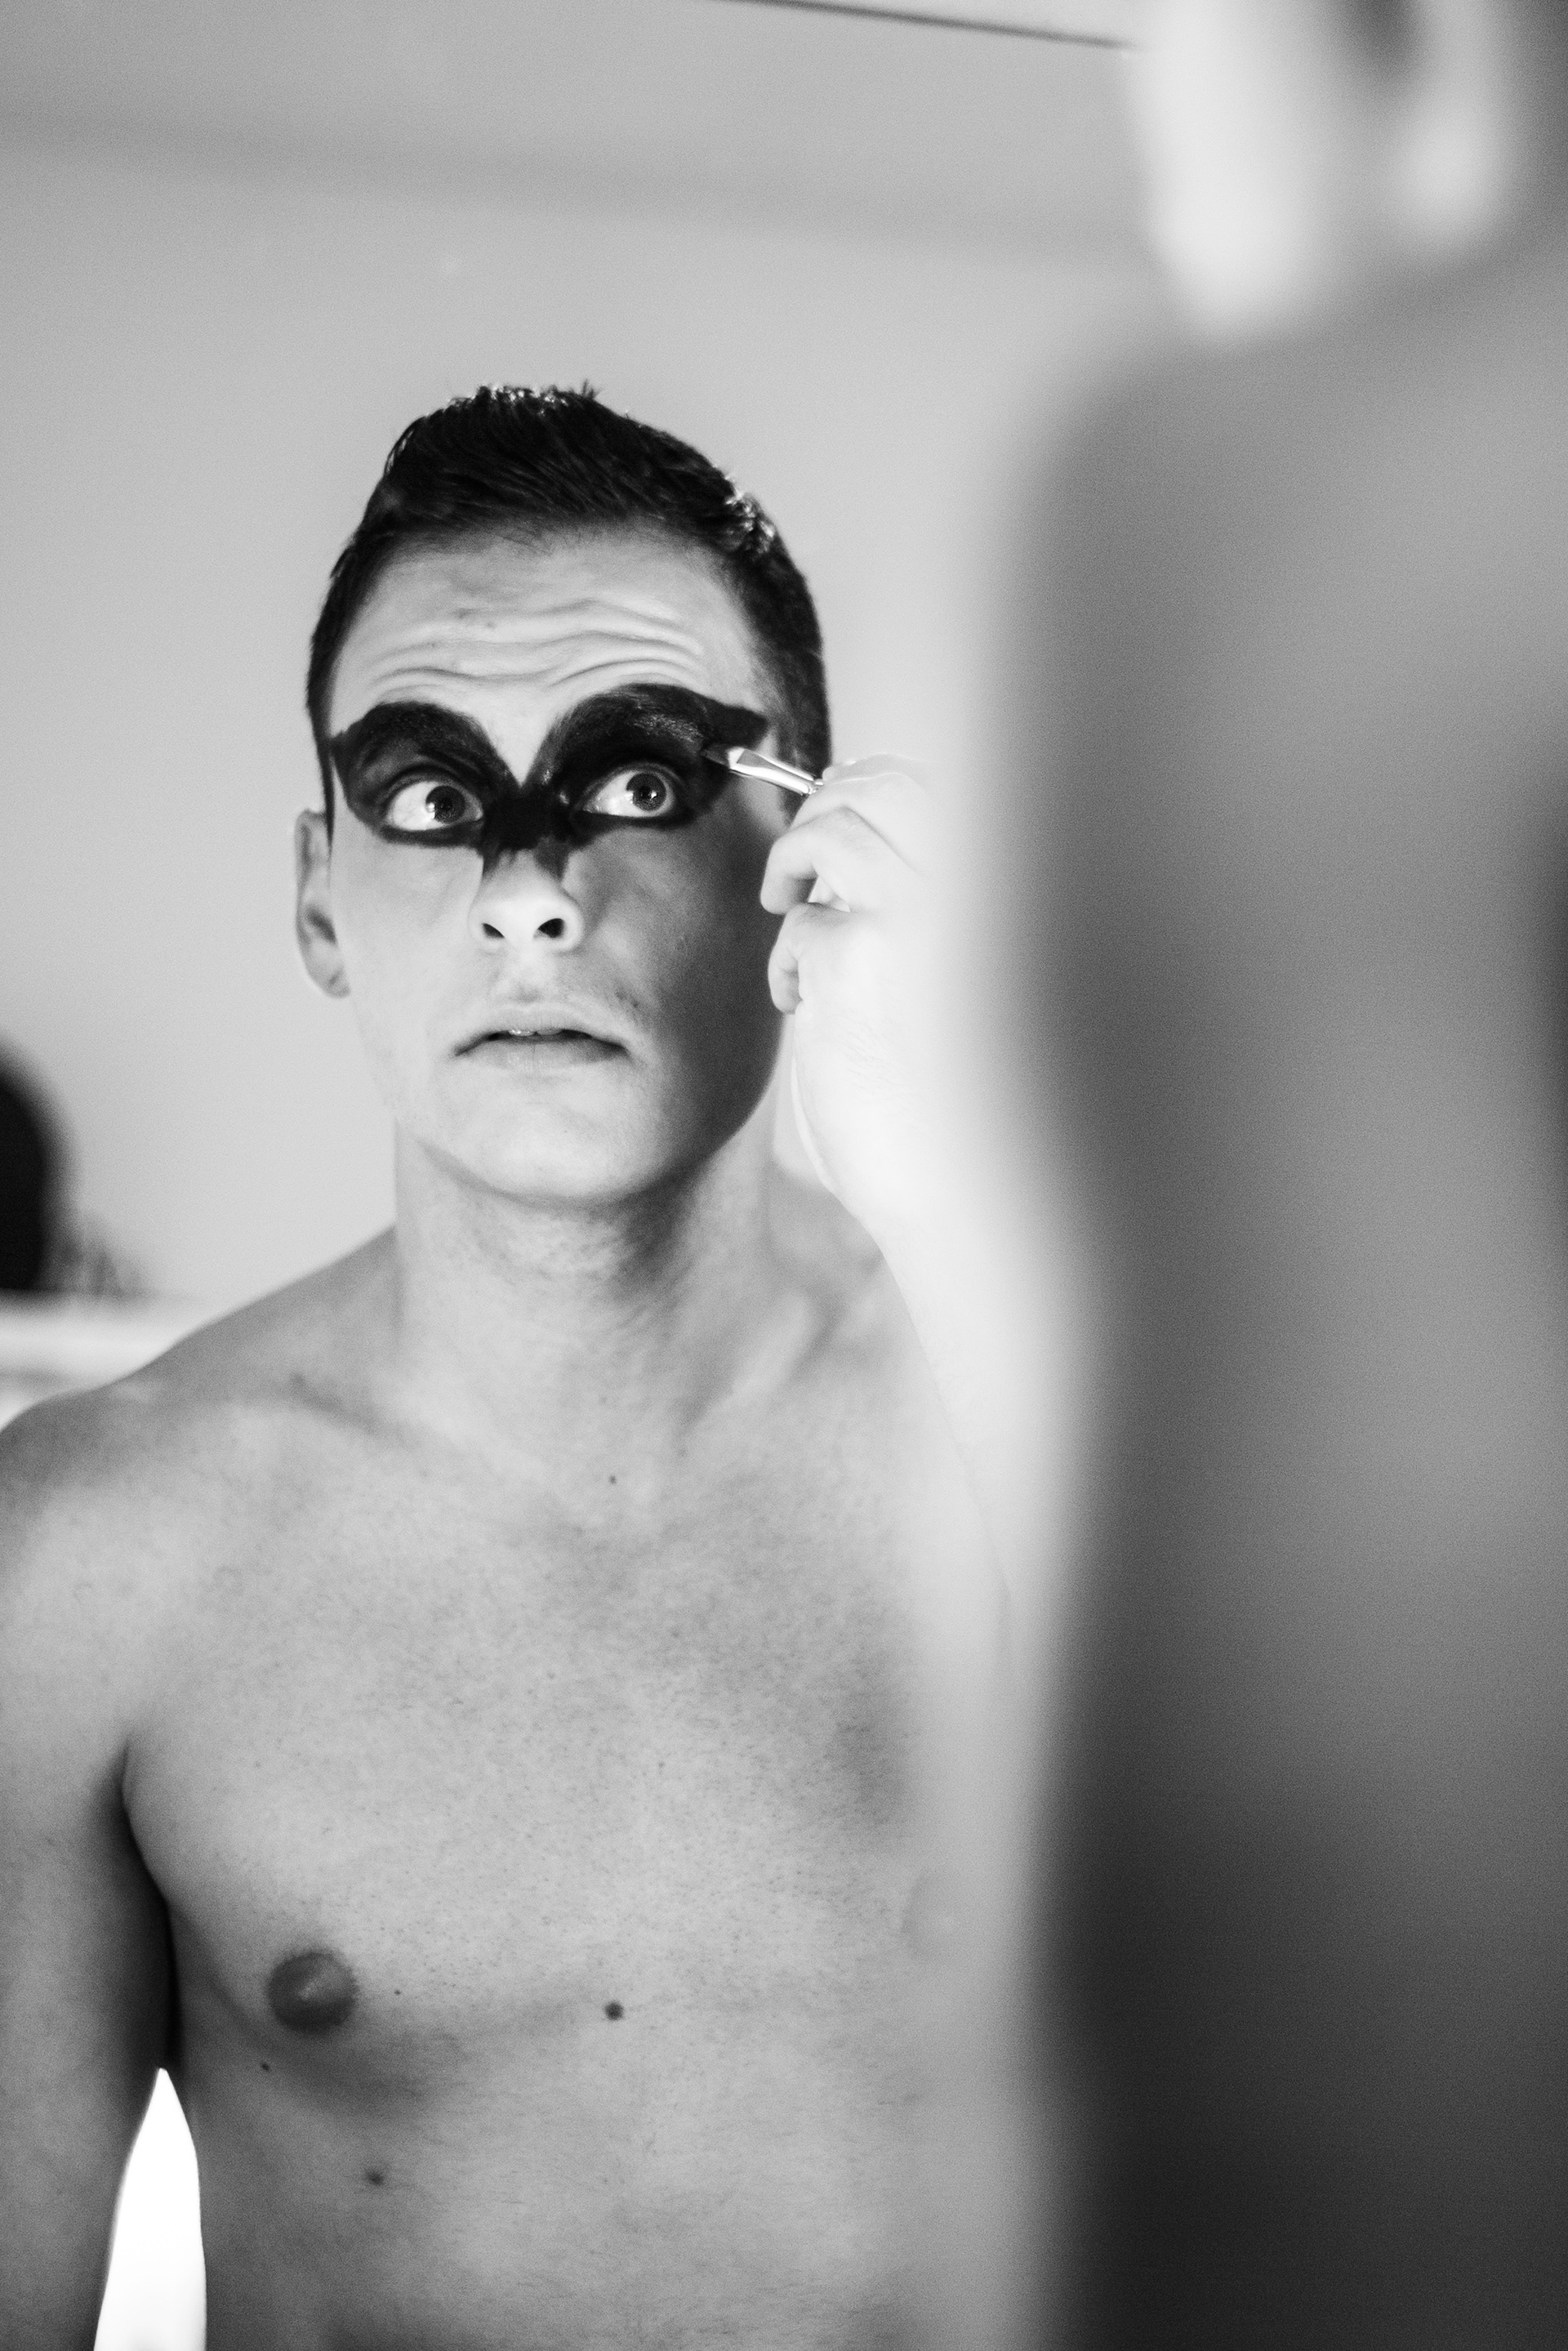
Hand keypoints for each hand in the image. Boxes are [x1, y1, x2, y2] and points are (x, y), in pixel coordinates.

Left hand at [760, 754, 944, 1240]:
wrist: (977, 1200)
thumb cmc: (987, 1113)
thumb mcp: (990, 986)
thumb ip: (952, 910)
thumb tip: (875, 840)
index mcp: (1026, 887)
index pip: (945, 788)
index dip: (880, 789)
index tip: (845, 815)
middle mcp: (986, 883)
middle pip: (885, 784)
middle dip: (826, 806)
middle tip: (799, 864)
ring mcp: (923, 912)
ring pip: (833, 826)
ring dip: (794, 857)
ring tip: (785, 904)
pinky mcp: (860, 958)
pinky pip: (801, 925)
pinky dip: (787, 961)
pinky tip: (800, 1006)